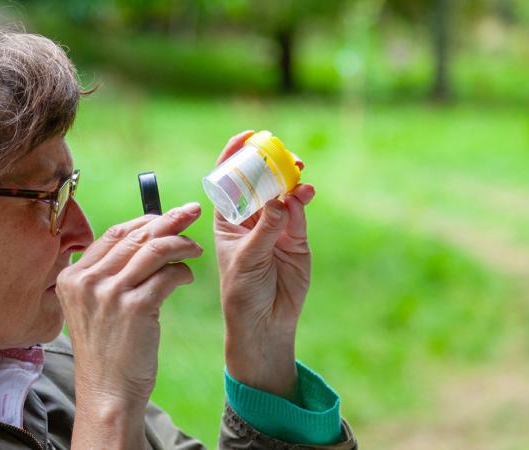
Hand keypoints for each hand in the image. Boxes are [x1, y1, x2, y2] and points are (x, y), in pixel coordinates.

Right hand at [55, 203, 202, 447]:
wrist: (107, 393)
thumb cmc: (106, 351)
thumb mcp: (91, 308)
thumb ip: (105, 275)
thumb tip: (142, 238)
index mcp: (72, 277)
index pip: (112, 234)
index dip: (142, 221)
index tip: (164, 215)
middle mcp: (87, 281)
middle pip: (135, 236)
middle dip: (168, 220)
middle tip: (191, 211)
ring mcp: (109, 294)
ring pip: (154, 250)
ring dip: (180, 243)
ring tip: (194, 247)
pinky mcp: (135, 308)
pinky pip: (167, 275)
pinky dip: (182, 271)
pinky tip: (187, 276)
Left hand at [212, 130, 315, 398]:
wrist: (264, 322)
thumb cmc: (241, 291)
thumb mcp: (246, 259)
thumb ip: (265, 230)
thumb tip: (280, 199)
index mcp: (227, 219)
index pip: (228, 180)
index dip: (235, 155)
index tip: (246, 136)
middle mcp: (251, 218)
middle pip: (260, 181)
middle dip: (270, 164)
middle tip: (282, 153)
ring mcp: (275, 226)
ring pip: (283, 193)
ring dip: (290, 180)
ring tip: (297, 172)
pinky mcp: (296, 238)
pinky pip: (298, 212)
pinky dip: (302, 201)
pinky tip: (305, 193)